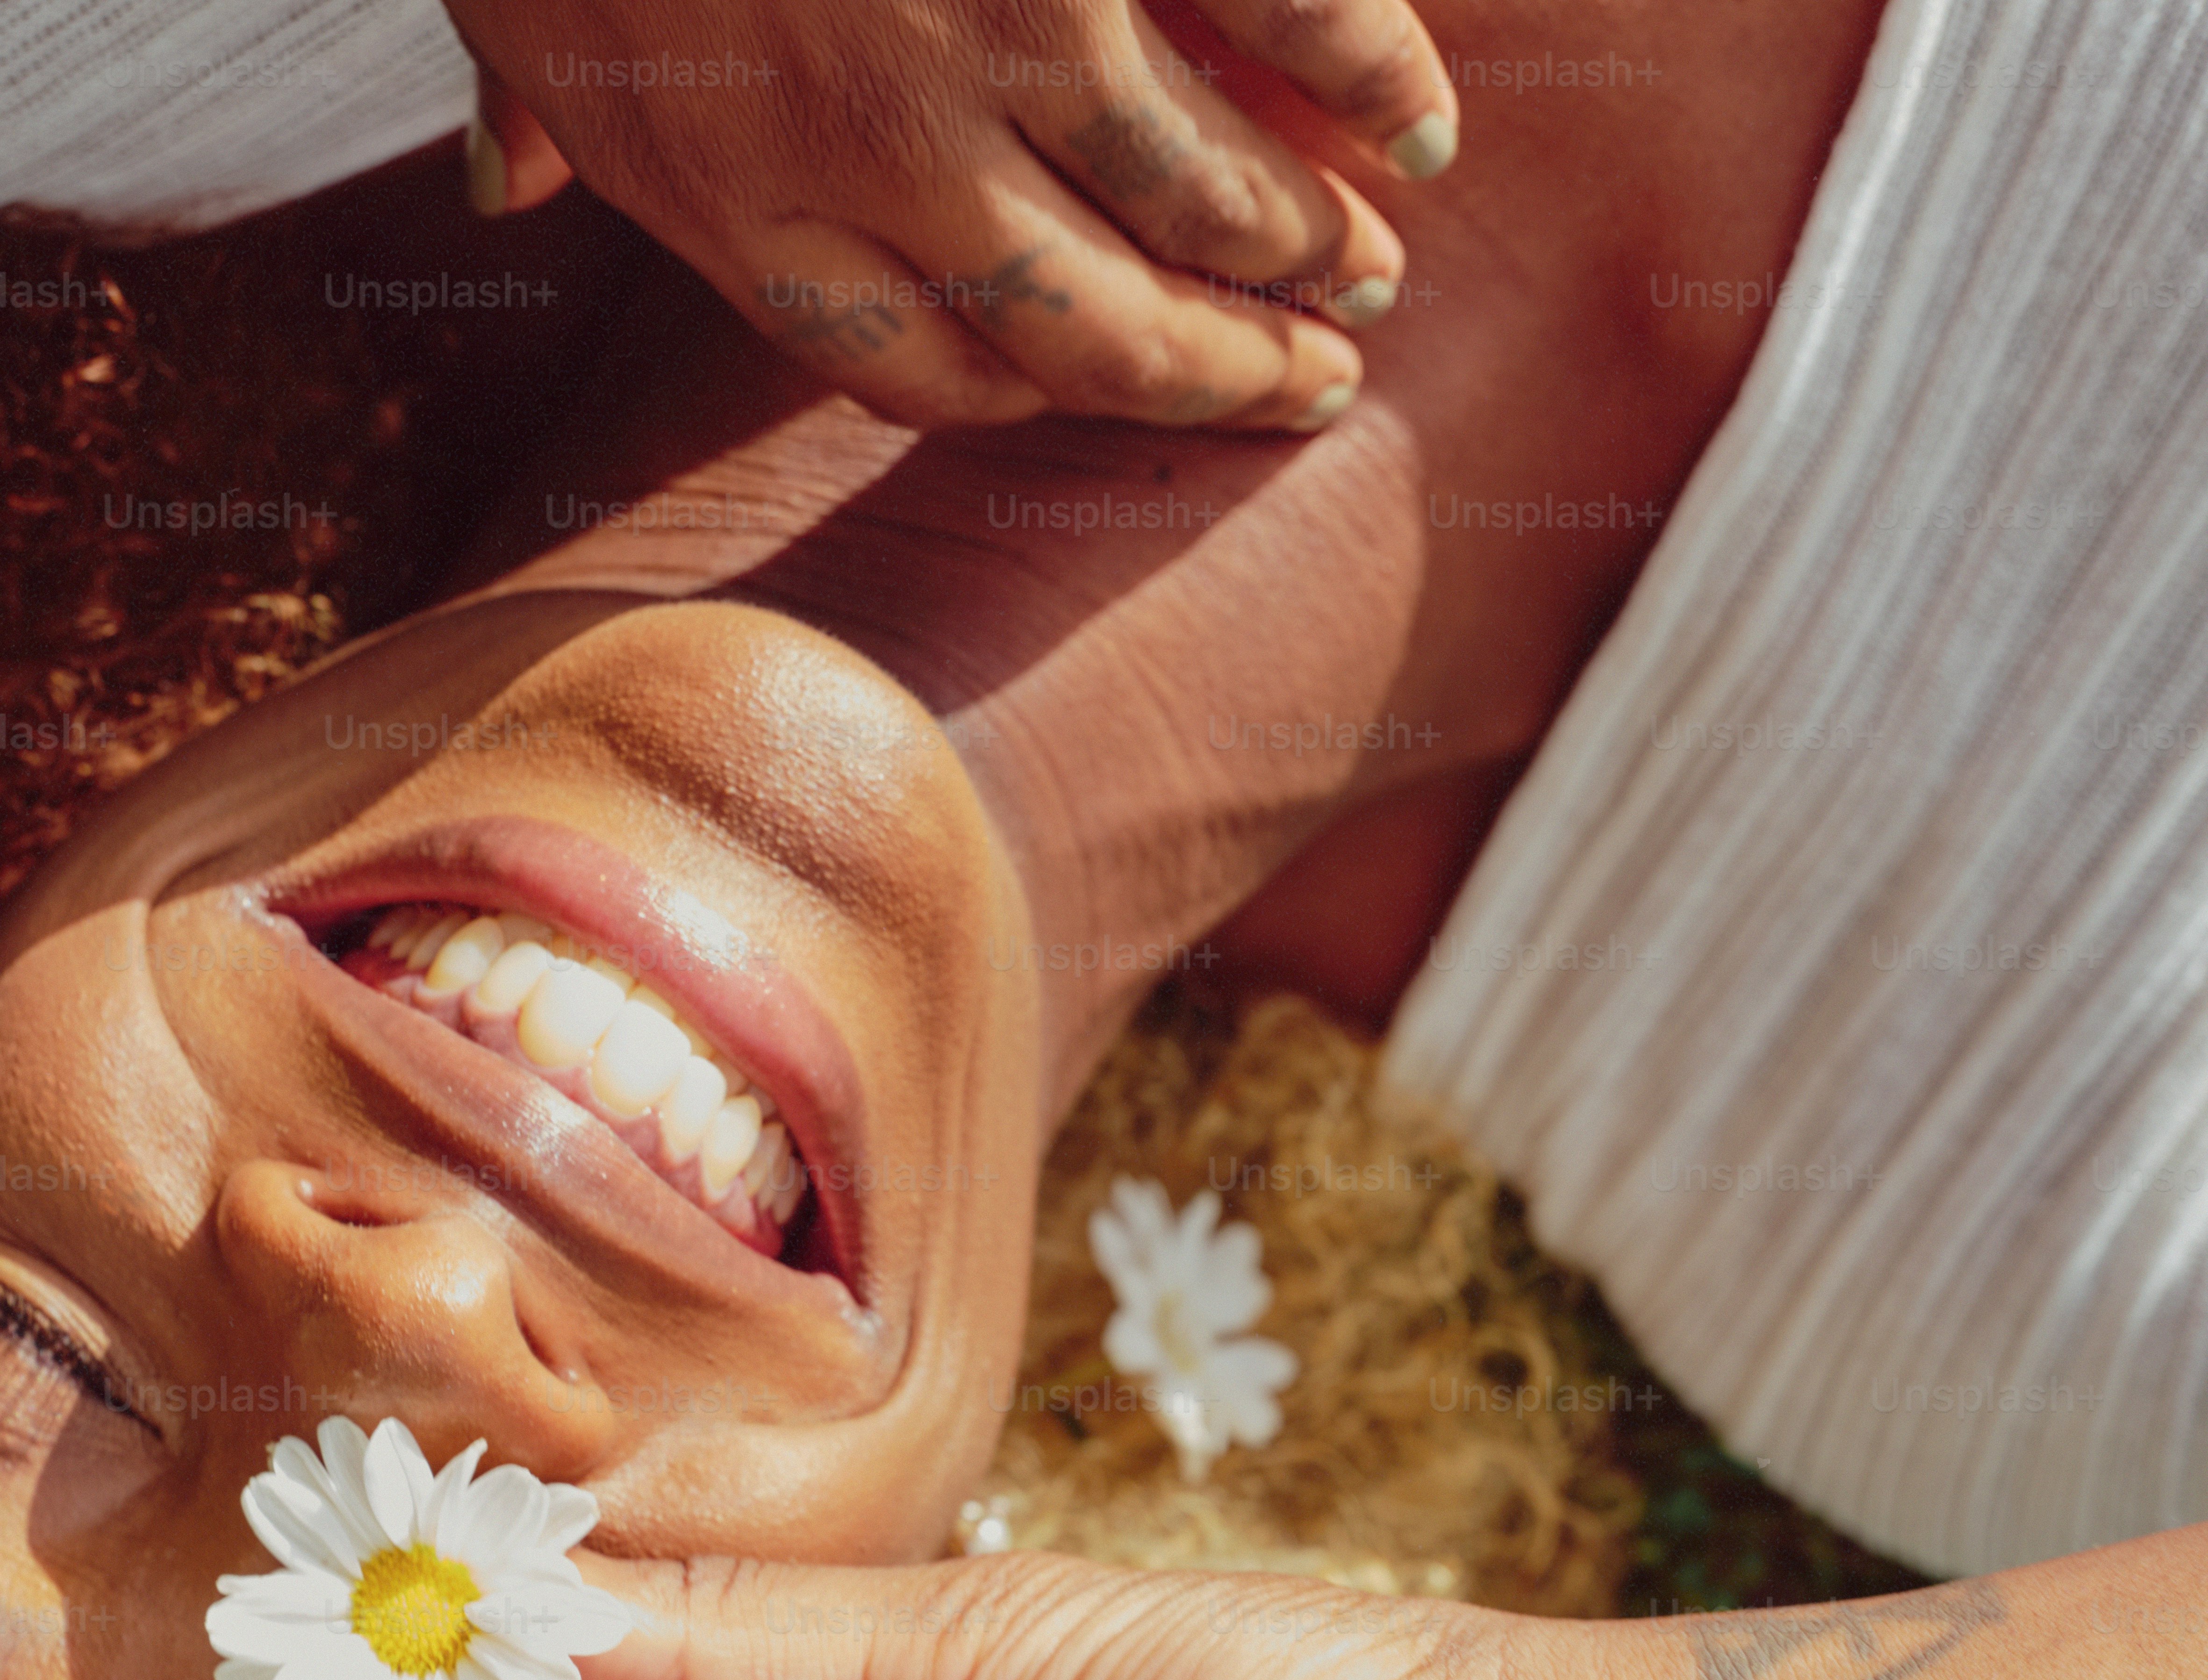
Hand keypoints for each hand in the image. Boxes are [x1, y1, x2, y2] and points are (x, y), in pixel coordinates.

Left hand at [451, 0, 1458, 429]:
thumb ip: (525, 102)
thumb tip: (506, 188)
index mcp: (737, 207)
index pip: (931, 379)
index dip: (1039, 397)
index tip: (1108, 388)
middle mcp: (885, 163)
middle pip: (1097, 340)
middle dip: (1224, 377)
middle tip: (1312, 382)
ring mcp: (1000, 34)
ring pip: (1199, 212)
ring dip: (1306, 251)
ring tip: (1370, 272)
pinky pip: (1275, 20)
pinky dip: (1369, 75)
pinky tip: (1421, 126)